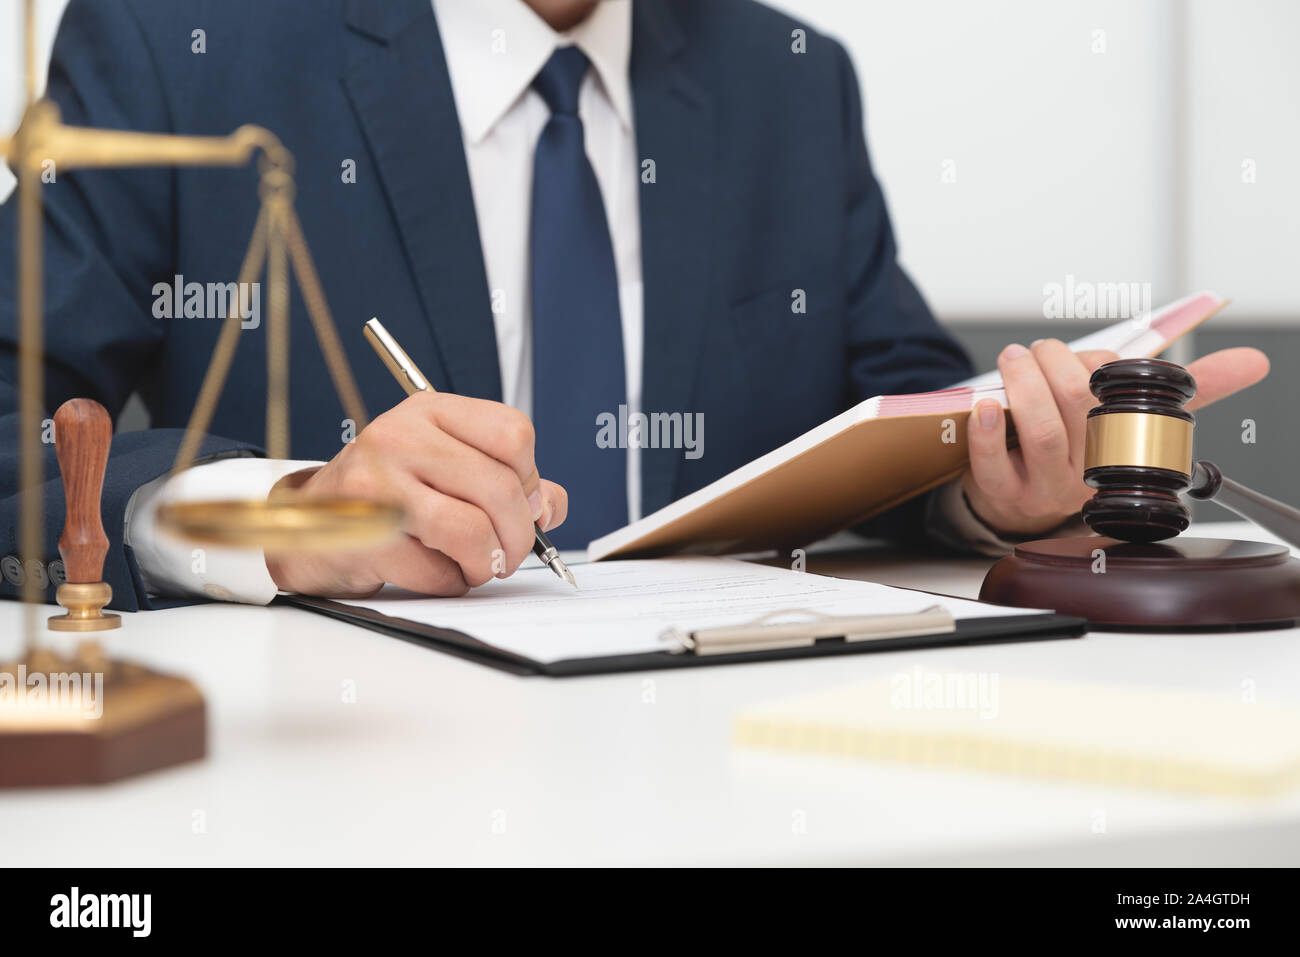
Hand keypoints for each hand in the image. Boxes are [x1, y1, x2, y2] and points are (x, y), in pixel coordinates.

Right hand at [265, 392, 566, 597]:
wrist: (310, 526)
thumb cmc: (387, 496)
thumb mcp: (445, 468)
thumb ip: (507, 481)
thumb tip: (552, 506)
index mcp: (428, 411)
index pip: (513, 434)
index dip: (531, 478)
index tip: (524, 503)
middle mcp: (400, 437)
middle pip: (501, 489)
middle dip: (518, 535)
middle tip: (509, 552)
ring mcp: (378, 483)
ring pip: (474, 531)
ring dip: (488, 562)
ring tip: (477, 565)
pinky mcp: (365, 534)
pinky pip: (438, 570)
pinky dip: (451, 582)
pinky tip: (434, 571)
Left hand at [962, 341, 1269, 536]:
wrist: (1018, 502)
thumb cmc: (1077, 447)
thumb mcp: (1133, 422)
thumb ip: (1191, 391)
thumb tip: (1254, 361)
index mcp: (1121, 454)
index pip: (1127, 412)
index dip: (1107, 375)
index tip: (1096, 360)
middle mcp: (1084, 474)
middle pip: (1076, 411)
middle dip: (1056, 365)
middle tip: (1038, 349)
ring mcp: (1041, 487)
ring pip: (1040, 430)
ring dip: (1023, 384)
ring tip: (1014, 360)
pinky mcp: (1000, 492)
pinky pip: (991, 462)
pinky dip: (986, 428)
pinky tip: (984, 403)